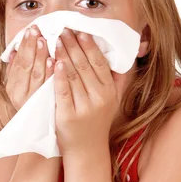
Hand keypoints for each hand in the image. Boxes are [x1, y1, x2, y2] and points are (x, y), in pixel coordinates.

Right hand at [5, 25, 53, 110]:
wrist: (39, 131)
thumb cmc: (32, 104)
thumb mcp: (22, 86)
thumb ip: (18, 69)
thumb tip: (13, 50)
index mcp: (12, 86)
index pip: (18, 62)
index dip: (23, 46)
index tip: (29, 30)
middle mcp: (19, 94)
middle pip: (25, 66)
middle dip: (31, 47)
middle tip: (37, 30)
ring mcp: (32, 101)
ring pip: (36, 75)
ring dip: (40, 57)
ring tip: (44, 41)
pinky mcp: (45, 106)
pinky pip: (47, 87)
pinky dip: (49, 73)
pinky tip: (53, 61)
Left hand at [53, 28, 128, 155]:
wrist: (87, 151)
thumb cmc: (98, 122)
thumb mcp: (113, 101)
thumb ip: (119, 79)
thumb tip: (127, 55)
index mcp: (109, 92)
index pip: (99, 63)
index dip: (90, 46)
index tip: (81, 31)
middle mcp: (99, 98)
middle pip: (84, 65)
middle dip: (73, 45)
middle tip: (64, 30)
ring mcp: (83, 107)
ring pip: (72, 75)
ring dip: (63, 55)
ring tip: (56, 40)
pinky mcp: (67, 116)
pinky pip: (62, 91)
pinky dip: (57, 75)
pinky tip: (53, 62)